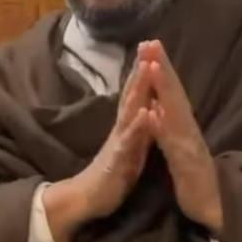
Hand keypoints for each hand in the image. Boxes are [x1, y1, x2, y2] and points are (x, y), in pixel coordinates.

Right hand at [44, 52, 152, 241]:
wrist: (87, 198)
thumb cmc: (111, 174)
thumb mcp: (129, 146)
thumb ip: (137, 129)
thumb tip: (148, 110)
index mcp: (126, 126)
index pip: (135, 94)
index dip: (144, 71)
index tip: (153, 48)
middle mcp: (121, 128)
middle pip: (132, 94)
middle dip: (142, 69)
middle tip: (149, 43)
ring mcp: (118, 141)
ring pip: (130, 111)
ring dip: (139, 88)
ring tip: (149, 67)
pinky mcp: (118, 159)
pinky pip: (129, 140)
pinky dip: (138, 125)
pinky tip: (146, 111)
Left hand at [139, 40, 224, 238]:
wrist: (211, 206)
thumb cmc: (193, 177)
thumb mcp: (178, 146)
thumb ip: (171, 125)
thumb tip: (161, 103)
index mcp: (182, 125)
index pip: (170, 92)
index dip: (161, 67)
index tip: (150, 43)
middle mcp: (188, 129)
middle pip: (174, 94)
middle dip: (163, 67)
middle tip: (152, 41)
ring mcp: (188, 145)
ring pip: (175, 113)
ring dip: (164, 90)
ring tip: (153, 66)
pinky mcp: (186, 164)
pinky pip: (171, 144)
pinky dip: (162, 128)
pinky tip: (153, 113)